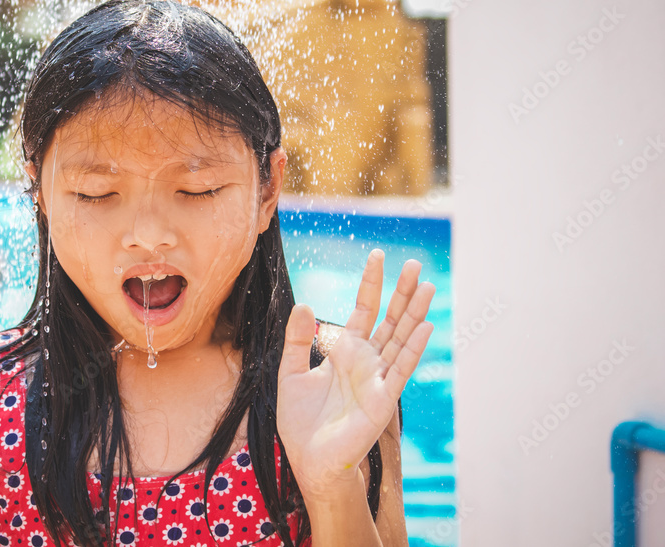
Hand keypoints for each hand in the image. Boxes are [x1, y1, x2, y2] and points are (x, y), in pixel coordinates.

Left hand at [277, 249, 434, 502]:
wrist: (309, 460)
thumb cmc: (301, 422)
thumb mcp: (290, 372)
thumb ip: (297, 339)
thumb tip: (304, 305)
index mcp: (345, 352)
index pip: (363, 310)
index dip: (370, 284)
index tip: (377, 255)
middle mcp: (366, 361)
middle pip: (389, 319)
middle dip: (400, 292)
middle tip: (413, 263)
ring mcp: (378, 379)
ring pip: (400, 339)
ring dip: (414, 314)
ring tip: (426, 286)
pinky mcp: (383, 400)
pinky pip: (400, 370)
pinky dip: (413, 349)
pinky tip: (425, 327)